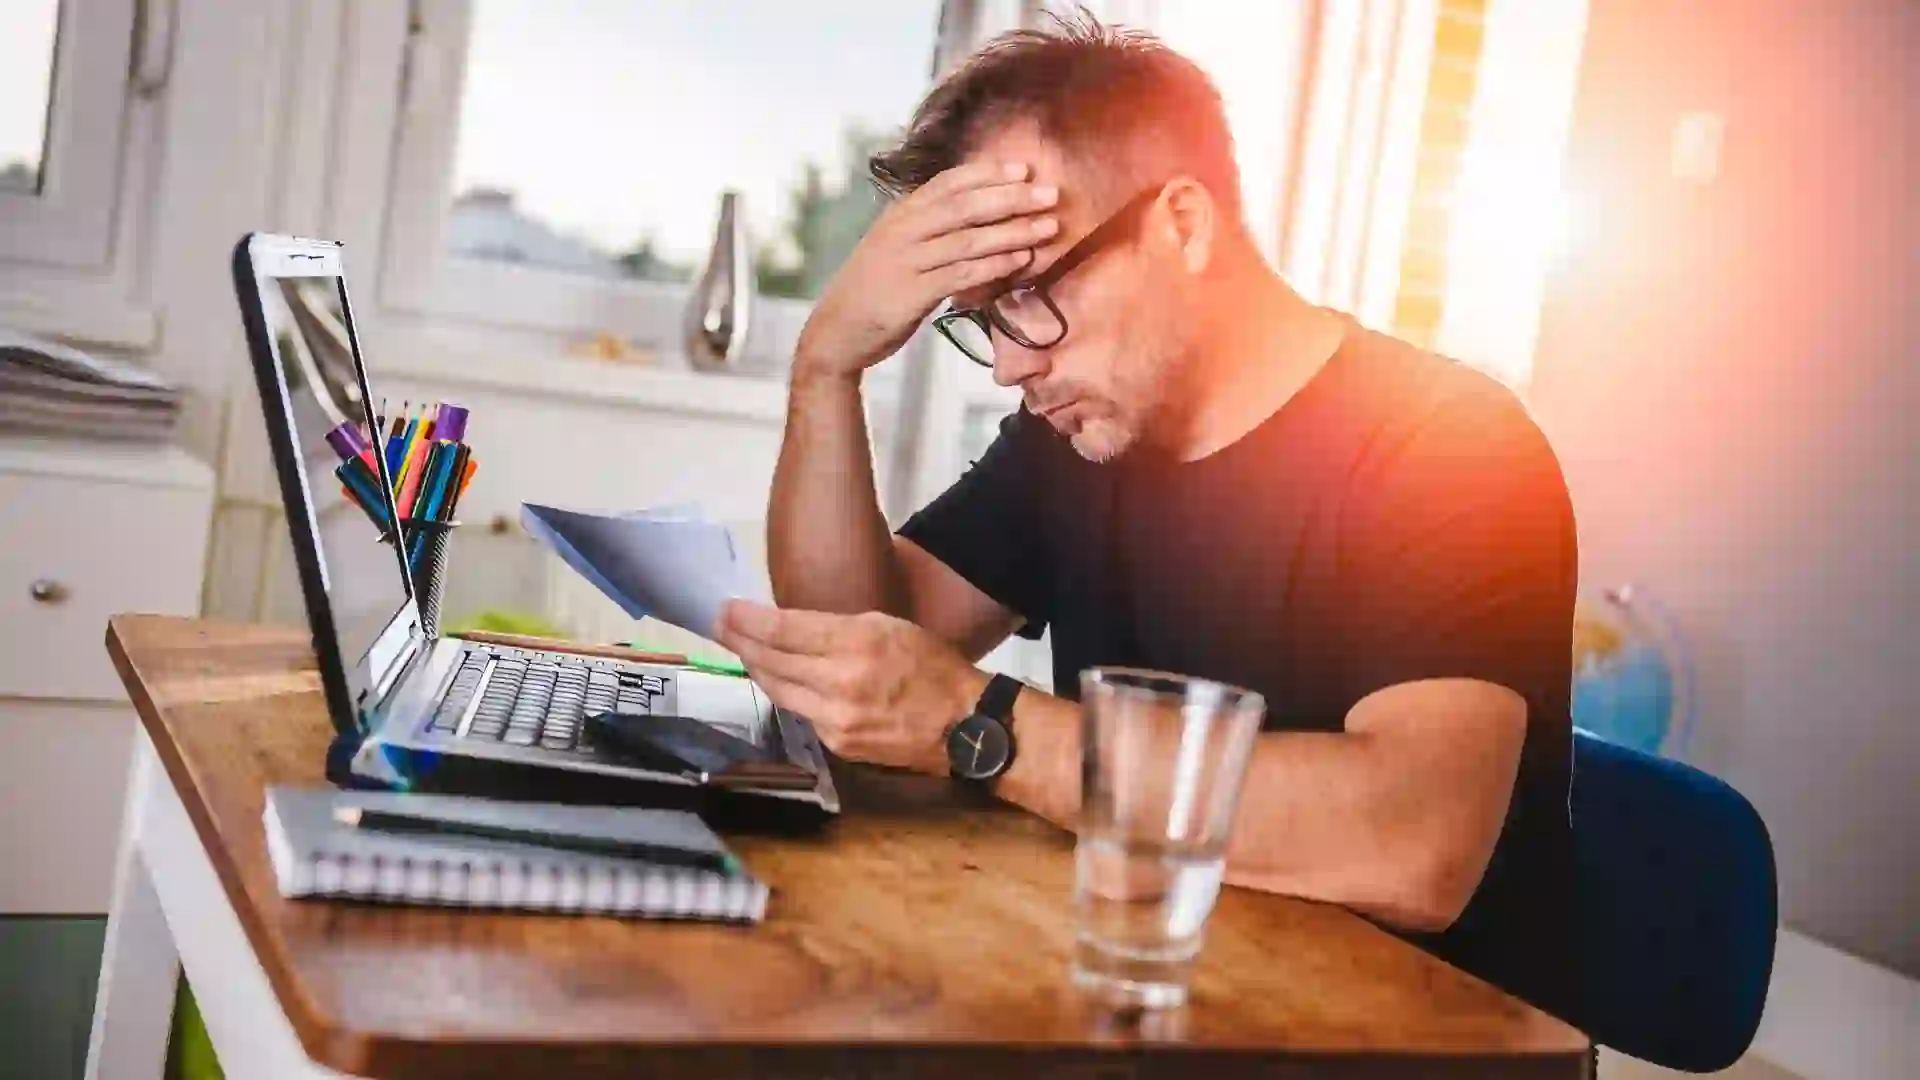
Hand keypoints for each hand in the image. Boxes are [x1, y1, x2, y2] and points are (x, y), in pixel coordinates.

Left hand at [714, 601, 989, 774]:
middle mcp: (840, 682)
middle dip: (740, 641)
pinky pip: (800, 713)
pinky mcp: (837, 743)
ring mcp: (835, 719)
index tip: (725, 609)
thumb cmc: (931, 666)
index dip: (747, 620)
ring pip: (778, 690)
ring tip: (740, 649)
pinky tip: (777, 680)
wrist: (963, 725)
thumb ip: (838, 627)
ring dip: (755, 668)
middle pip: (772, 661)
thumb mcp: (888, 626)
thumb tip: (791, 627)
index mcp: (857, 643)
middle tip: (720, 626)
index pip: (784, 631)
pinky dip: (785, 693)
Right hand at [794, 161, 1059, 378]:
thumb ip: (929, 228)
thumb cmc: (874, 289)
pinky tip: (1022, 260)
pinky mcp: (912, 293)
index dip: (988, 173)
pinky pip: (962, 273)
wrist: (835, 332)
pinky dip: (995, 265)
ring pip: (968, 238)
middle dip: (1011, 197)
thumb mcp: (896, 247)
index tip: (1024, 169)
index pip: (948, 182)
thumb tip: (977, 215)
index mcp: (900, 213)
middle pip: (965, 205)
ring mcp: (907, 261)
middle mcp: (903, 230)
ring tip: (1049, 226)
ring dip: (1013, 231)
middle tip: (1050, 194)